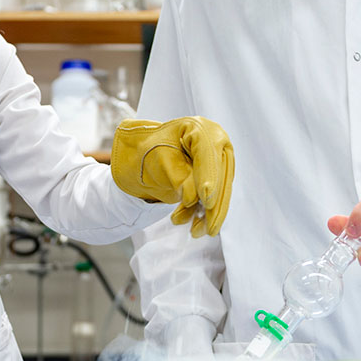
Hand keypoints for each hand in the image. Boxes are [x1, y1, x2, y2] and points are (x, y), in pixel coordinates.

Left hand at [110, 117, 233, 237]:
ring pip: (220, 189)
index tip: (206, 199)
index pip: (208, 153)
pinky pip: (214, 196)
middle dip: (215, 204)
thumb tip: (194, 198)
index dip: (209, 177)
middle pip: (221, 174)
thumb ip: (177, 176)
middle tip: (210, 227)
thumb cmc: (145, 151)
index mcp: (198, 128)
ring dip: (210, 213)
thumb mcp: (157, 159)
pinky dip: (203, 212)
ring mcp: (216, 159)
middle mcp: (213, 141)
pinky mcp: (214, 175)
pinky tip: (193, 226)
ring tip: (196, 232)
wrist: (139, 156)